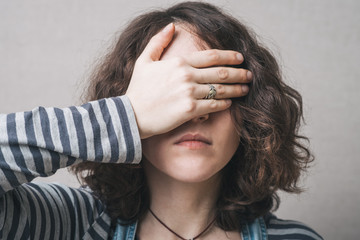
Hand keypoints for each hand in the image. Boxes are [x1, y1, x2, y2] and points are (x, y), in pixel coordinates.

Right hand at [126, 23, 251, 138]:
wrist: (130, 116)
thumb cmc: (137, 90)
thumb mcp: (144, 61)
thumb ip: (158, 42)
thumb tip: (171, 26)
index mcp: (179, 62)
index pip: (211, 56)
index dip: (229, 56)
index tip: (240, 58)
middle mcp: (187, 75)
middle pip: (221, 72)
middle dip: (239, 73)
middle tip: (249, 74)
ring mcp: (189, 93)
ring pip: (221, 89)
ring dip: (236, 89)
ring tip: (246, 89)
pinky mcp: (190, 110)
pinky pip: (214, 105)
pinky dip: (225, 104)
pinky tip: (230, 103)